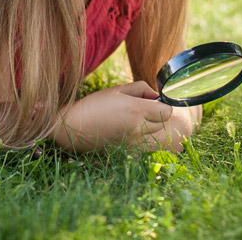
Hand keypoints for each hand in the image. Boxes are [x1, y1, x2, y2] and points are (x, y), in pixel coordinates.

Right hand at [51, 81, 199, 152]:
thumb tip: (156, 95)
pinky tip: (125, 131)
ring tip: (131, 120)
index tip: (153, 101)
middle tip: (140, 109)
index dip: (163, 104)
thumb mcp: (117, 89)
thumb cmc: (94, 104)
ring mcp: (134, 143)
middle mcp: (137, 128)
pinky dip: (140, 138)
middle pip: (162, 123)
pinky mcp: (128, 153)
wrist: (74, 128)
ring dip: (149, 126)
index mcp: (136, 110)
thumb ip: (141, 89)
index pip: (166, 111)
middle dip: (156, 115)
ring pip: (154, 134)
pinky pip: (144, 144)